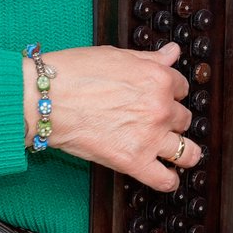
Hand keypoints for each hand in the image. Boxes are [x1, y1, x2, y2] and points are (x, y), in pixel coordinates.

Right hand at [24, 42, 200, 191]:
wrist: (45, 99)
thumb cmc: (73, 74)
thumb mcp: (116, 55)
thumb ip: (149, 58)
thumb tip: (172, 52)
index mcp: (158, 78)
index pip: (182, 88)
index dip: (170, 92)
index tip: (161, 97)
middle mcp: (160, 108)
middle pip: (184, 118)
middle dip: (171, 119)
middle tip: (153, 120)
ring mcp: (150, 137)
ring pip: (187, 151)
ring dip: (183, 151)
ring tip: (174, 152)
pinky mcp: (134, 162)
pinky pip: (166, 180)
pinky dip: (169, 180)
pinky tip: (164, 175)